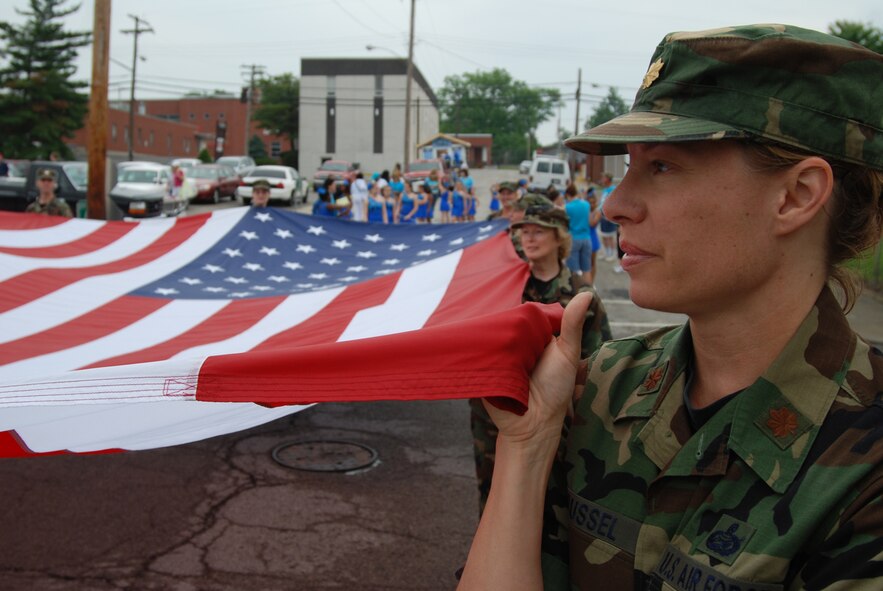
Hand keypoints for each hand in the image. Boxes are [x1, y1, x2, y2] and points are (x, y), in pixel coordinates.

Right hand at [485, 291, 592, 444]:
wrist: (534, 424)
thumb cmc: (556, 389)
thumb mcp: (567, 353)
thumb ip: (573, 325)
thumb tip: (588, 293)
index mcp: (533, 335)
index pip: (523, 314)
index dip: (522, 312)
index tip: (524, 316)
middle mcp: (514, 342)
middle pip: (504, 322)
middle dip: (504, 323)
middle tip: (512, 337)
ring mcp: (496, 354)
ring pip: (489, 335)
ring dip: (490, 337)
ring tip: (496, 344)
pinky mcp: (482, 366)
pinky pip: (475, 353)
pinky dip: (476, 350)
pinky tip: (478, 348)